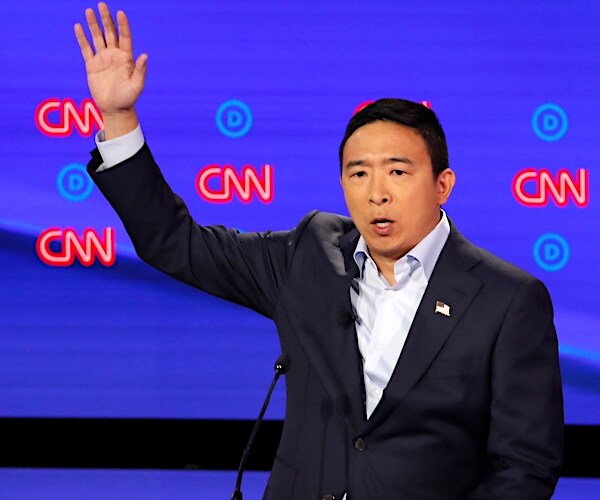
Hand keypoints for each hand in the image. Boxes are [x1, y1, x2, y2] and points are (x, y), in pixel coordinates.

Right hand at [74, 2, 146, 136]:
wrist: (115, 109)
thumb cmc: (128, 99)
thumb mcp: (136, 86)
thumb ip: (140, 70)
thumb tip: (145, 55)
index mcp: (126, 58)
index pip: (125, 37)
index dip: (123, 25)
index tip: (120, 12)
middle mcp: (114, 55)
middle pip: (110, 33)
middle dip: (106, 19)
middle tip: (101, 4)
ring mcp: (103, 59)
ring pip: (97, 38)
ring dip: (93, 24)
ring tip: (88, 11)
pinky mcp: (92, 65)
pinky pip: (86, 49)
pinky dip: (82, 38)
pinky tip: (78, 26)